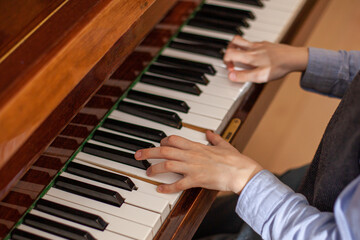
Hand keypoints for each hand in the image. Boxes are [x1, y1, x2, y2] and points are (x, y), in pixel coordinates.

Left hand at [134, 131, 262, 193]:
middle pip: (164, 151)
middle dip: (149, 152)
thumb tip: (209, 132)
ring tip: (147, 172)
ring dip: (154, 168)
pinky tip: (160, 189)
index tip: (159, 144)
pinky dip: (167, 187)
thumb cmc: (234, 159)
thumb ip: (214, 137)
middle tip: (138, 155)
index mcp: (197, 146)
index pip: (174, 139)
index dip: (163, 141)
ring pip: (167, 165)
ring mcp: (193, 167)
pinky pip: (178, 184)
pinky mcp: (197, 180)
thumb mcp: (224, 144)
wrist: (242, 172)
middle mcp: (192, 155)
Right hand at [224, 36, 308, 82]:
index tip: (232, 69)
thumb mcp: (260, 76)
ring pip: (243, 41)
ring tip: (241, 58)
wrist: (295, 58)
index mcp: (249, 56)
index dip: (226, 62)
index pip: (229, 53)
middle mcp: (252, 48)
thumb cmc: (279, 67)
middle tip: (232, 61)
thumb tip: (230, 76)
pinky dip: (249, 49)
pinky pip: (253, 43)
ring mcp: (259, 44)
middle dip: (229, 51)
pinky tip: (255, 58)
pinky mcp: (266, 44)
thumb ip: (244, 76)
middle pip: (233, 42)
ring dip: (238, 48)